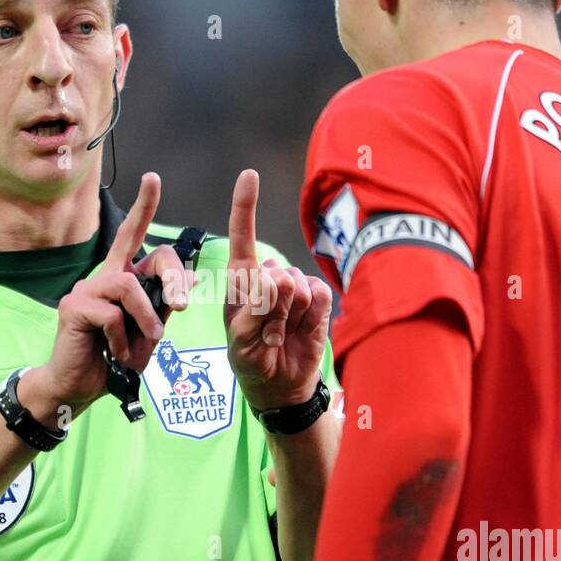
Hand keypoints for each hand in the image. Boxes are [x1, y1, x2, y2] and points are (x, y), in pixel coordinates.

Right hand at [29, 173, 192, 416]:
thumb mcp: (148, 332)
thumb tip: (190, 281)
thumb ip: (163, 306)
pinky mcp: (73, 307)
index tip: (153, 179)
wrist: (79, 387)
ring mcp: (85, 289)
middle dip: (170, 276)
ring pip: (128, 286)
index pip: (133, 235)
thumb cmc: (113, 360)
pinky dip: (122, 339)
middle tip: (183, 305)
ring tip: (147, 342)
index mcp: (121, 277)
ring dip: (146, 317)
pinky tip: (115, 354)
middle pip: (141, 252)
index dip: (143, 207)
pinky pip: (112, 315)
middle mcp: (102, 276)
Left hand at [224, 169, 331, 410]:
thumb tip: (280, 275)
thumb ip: (256, 309)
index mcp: (241, 281)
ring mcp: (295, 288)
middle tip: (266, 335)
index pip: (242, 237)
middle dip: (272, 308)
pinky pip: (320, 295)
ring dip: (290, 317)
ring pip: (299, 287)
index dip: (245, 206)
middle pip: (275, 274)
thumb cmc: (252, 361)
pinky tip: (301, 331)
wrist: (282, 386)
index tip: (249, 175)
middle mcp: (268, 277)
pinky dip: (312, 317)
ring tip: (281, 335)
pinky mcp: (318, 300)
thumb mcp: (242, 342)